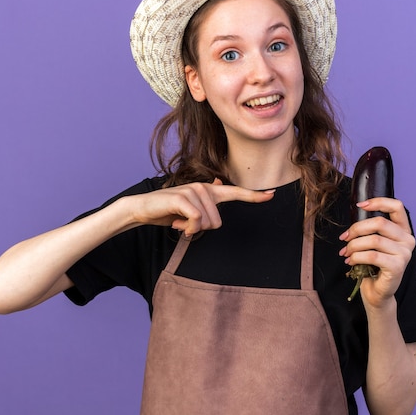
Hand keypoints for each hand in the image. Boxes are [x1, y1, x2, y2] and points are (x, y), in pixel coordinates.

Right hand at [130, 179, 274, 235]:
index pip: (236, 193)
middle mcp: (204, 188)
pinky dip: (187, 228)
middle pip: (217, 223)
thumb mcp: (189, 208)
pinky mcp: (183, 198)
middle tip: (185, 222)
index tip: (272, 195)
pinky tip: (177, 224)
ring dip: (191, 229)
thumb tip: (218, 185)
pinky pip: (196, 221)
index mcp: (209, 191)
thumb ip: (206, 202)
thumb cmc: (168, 211)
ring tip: (179, 220)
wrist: (143, 208)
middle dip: (201, 229)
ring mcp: (194, 191)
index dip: (254, 196)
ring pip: (207, 223)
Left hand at [339, 197, 415, 308]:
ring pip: (373, 240)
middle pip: (380, 223)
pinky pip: (372, 255)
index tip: (360, 205)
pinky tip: (350, 261)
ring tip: (345, 252)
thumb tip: (355, 214)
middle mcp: (408, 240)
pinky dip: (356, 257)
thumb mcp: (372, 242)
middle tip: (344, 238)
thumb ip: (370, 228)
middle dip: (356, 229)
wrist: (377, 292)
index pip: (397, 206)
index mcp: (403, 230)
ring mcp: (405, 254)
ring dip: (353, 245)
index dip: (378, 202)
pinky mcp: (397, 266)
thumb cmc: (373, 265)